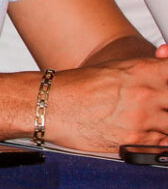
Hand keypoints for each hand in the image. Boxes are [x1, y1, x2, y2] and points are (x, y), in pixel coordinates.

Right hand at [47, 56, 167, 149]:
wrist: (50, 105)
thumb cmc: (76, 86)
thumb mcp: (114, 68)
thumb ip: (146, 70)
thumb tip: (165, 60)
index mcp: (143, 70)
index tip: (165, 86)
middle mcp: (147, 93)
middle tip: (160, 105)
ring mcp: (143, 119)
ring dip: (165, 123)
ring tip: (153, 120)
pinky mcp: (136, 142)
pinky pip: (162, 145)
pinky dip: (158, 140)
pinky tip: (146, 133)